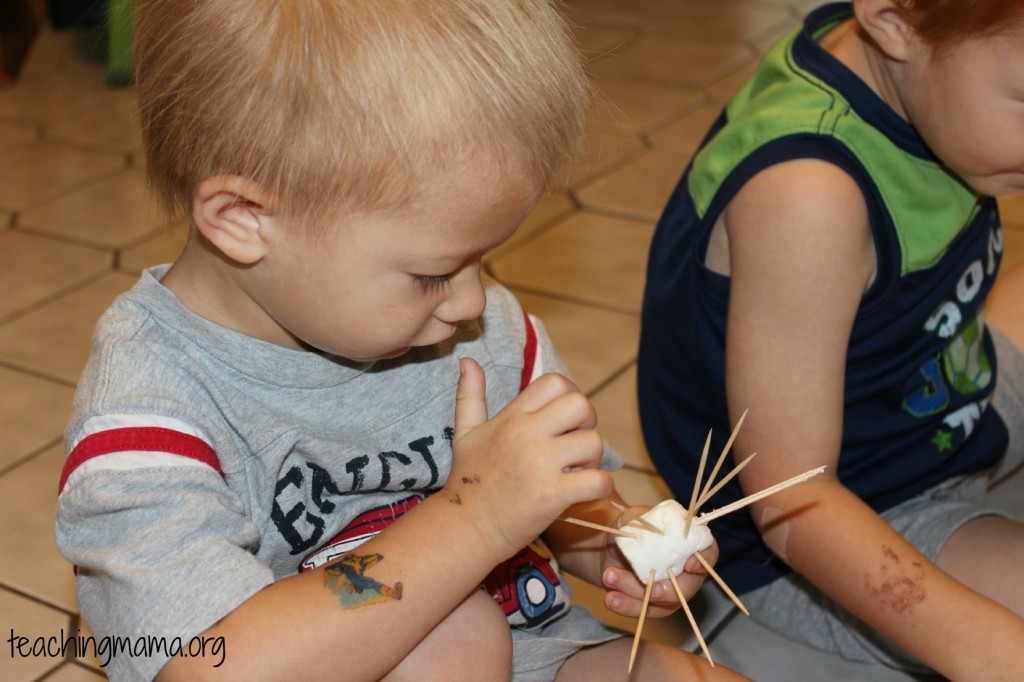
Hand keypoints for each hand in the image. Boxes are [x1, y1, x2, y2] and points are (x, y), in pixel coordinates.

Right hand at [448, 358, 612, 557]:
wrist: (465, 528)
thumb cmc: (468, 481)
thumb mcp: (464, 433)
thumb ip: (470, 395)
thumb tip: (467, 361)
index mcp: (512, 417)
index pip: (555, 382)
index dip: (569, 395)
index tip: (564, 420)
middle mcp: (526, 434)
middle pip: (581, 405)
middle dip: (588, 424)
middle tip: (575, 446)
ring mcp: (540, 465)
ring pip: (594, 443)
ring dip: (593, 460)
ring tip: (575, 472)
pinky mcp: (552, 495)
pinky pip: (597, 481)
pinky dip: (600, 487)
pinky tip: (583, 493)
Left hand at [600, 505, 716, 618]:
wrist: (604, 547)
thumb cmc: (626, 528)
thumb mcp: (632, 517)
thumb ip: (643, 521)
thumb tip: (651, 528)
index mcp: (687, 542)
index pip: (708, 552)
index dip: (704, 560)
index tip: (689, 564)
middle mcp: (684, 569)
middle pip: (688, 587)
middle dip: (668, 590)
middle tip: (649, 588)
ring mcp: (669, 589)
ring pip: (662, 602)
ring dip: (635, 593)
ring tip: (609, 576)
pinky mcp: (652, 604)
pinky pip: (644, 610)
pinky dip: (626, 606)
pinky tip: (611, 599)